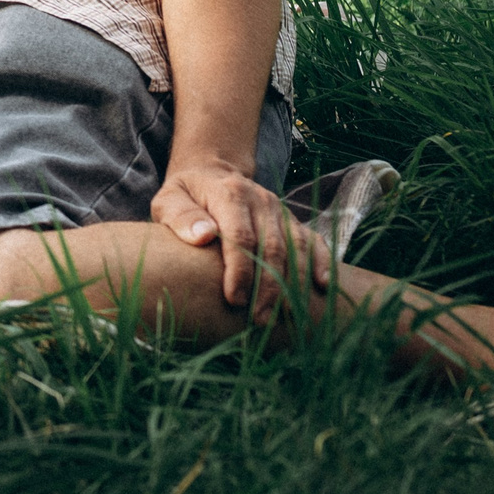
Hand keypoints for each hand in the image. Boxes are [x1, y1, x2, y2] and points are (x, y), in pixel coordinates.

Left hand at [152, 160, 328, 321]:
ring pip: (295, 248)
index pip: (240, 236)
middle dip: (268, 287)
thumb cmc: (187, 195)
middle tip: (260, 320)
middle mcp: (261, 200)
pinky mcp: (292, 220)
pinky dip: (321, 262)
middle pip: (271, 247)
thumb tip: (203, 236)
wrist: (212, 173)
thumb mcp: (170, 199)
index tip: (235, 300)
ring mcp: (280, 210)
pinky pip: (312, 240)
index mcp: (230, 194)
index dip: (240, 271)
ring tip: (285, 316)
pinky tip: (323, 286)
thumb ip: (181, 217)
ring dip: (293, 283)